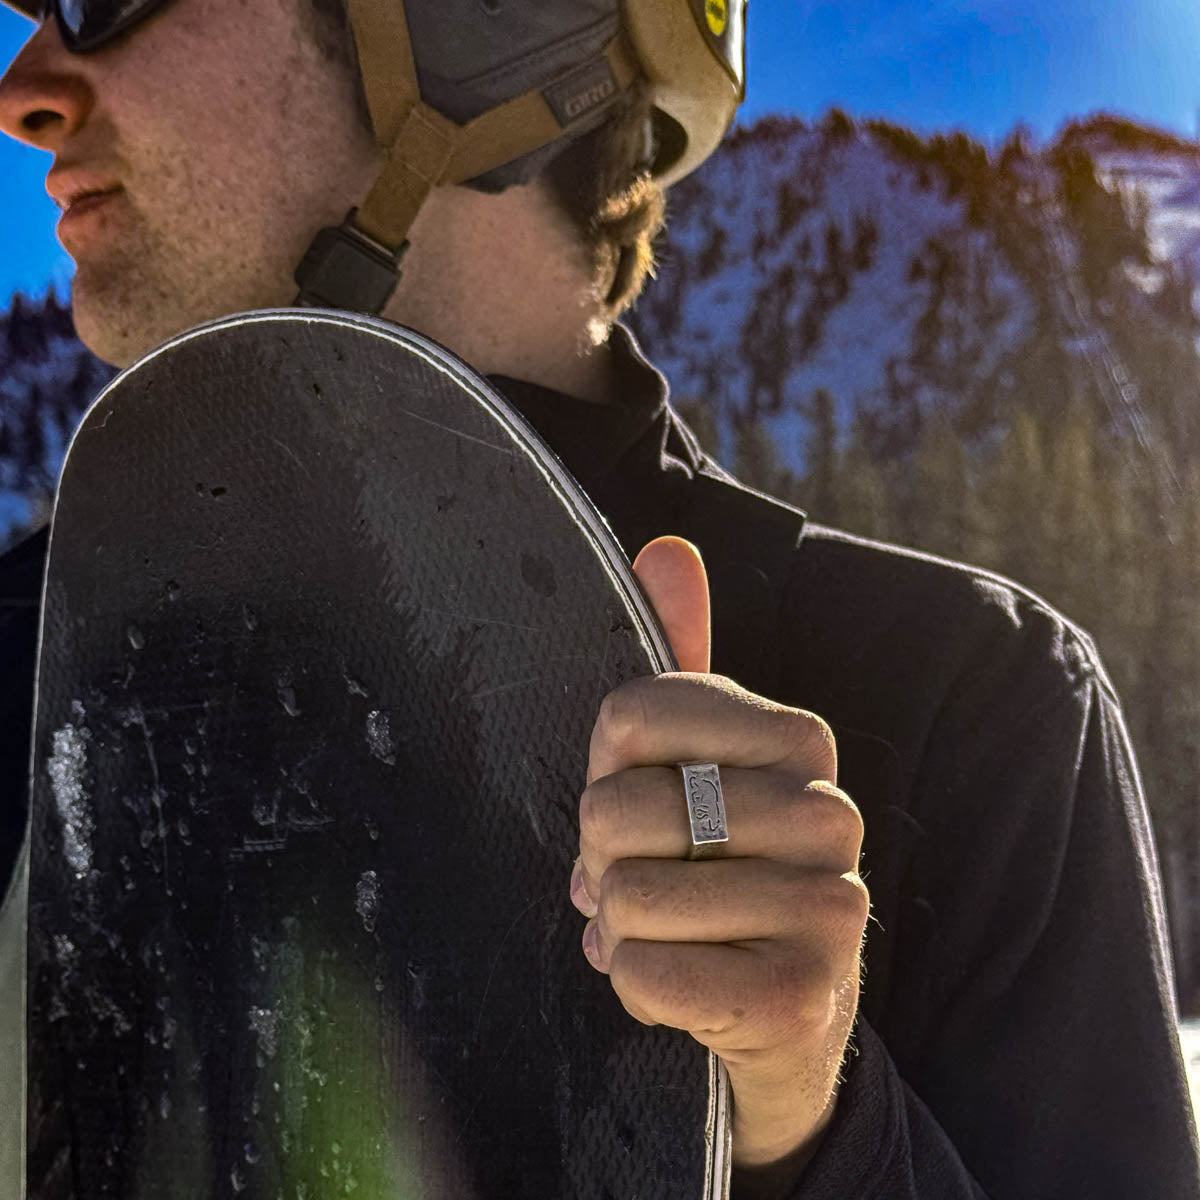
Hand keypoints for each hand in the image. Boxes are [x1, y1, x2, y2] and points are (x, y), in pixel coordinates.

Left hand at [571, 537, 867, 1167]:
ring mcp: (830, 909)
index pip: (628, 714)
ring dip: (617, 927)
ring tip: (664, 934)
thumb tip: (667, 547)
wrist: (780, 1009)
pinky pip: (647, 972)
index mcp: (801, 740)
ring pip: (627, 895)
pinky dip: (632, 983)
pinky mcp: (804, 997)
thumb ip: (682, 657)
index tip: (639, 801)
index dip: (603, 770)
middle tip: (644, 883)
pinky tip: (680, 983)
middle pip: (616, 808)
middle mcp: (831, 815)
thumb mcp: (695, 763)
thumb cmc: (717, 867)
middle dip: (602, 859)